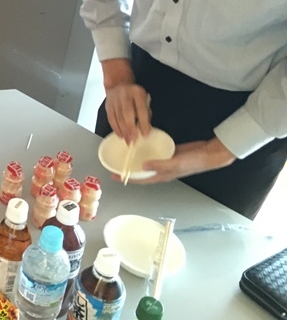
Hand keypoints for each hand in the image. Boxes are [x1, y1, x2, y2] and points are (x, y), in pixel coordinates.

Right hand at [101, 57, 150, 143]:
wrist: (118, 83)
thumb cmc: (134, 94)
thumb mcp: (144, 98)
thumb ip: (145, 112)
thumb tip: (145, 128)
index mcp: (137, 92)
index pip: (140, 108)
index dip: (143, 121)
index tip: (145, 133)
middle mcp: (124, 94)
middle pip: (127, 113)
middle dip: (130, 127)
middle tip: (133, 139)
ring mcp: (114, 99)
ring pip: (118, 116)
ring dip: (123, 130)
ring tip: (127, 140)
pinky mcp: (108, 105)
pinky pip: (111, 118)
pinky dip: (115, 128)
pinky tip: (120, 135)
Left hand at [118, 138, 235, 184]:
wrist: (209, 153)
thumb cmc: (194, 161)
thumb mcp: (176, 163)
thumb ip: (160, 164)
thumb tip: (143, 166)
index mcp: (163, 176)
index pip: (141, 180)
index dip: (128, 178)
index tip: (114, 176)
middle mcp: (162, 170)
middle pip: (142, 172)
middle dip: (129, 170)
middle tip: (116, 165)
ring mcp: (166, 162)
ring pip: (147, 163)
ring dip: (136, 160)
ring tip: (125, 154)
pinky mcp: (169, 153)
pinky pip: (154, 153)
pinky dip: (147, 150)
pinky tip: (141, 143)